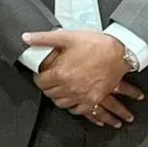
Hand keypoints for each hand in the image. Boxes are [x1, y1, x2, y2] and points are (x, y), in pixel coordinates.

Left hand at [24, 31, 142, 121]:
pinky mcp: (94, 99)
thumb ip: (43, 38)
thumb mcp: (67, 37)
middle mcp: (70, 87)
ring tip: (60, 86)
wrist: (120, 53)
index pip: (40, 82)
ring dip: (58, 96)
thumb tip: (26, 38)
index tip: (41, 73)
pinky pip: (78, 110)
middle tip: (50, 78)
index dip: (38, 77)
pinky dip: (73, 105)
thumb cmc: (96, 45)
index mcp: (61, 73)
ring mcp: (82, 95)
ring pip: (61, 103)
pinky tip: (72, 96)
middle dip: (47, 86)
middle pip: (49, 93)